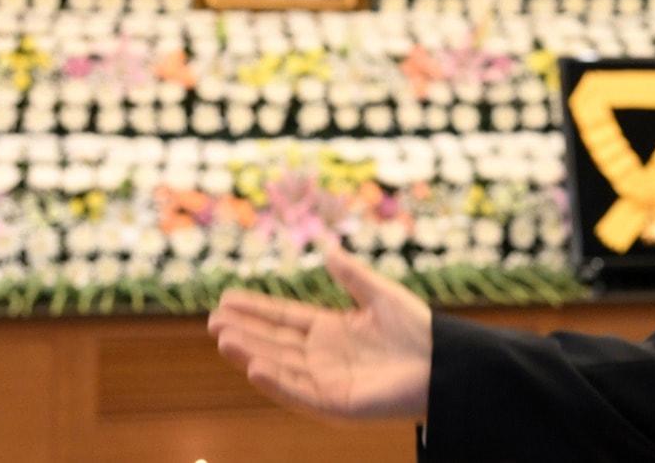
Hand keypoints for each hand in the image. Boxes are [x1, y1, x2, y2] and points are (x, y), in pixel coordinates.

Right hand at [208, 248, 432, 420]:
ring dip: (251, 353)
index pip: (284, 319)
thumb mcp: (380, 294)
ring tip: (223, 338)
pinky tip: (254, 367)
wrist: (443, 363)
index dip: (256, 310)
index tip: (226, 299)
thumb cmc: (418, 330)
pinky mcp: (336, 404)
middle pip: (274, 342)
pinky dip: (276, 382)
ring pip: (280, 366)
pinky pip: (300, 393)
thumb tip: (328, 249)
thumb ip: (352, 275)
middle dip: (243, 331)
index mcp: (331, 330)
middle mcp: (323, 357)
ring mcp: (327, 381)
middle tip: (211, 320)